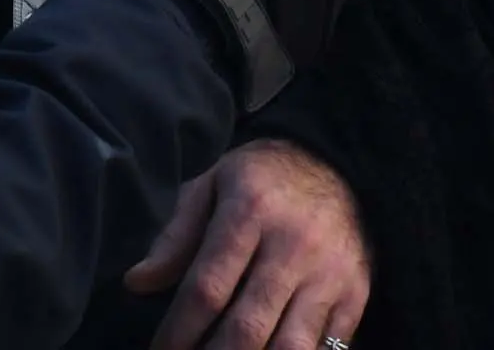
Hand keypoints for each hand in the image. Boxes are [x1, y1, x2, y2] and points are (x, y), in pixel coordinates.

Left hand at [125, 140, 369, 349]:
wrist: (336, 162)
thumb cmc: (259, 177)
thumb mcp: (209, 185)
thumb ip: (175, 235)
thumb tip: (137, 283)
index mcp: (249, 211)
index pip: (207, 287)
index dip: (179, 330)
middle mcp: (293, 246)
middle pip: (248, 327)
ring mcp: (329, 274)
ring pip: (290, 347)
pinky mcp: (356, 294)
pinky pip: (327, 347)